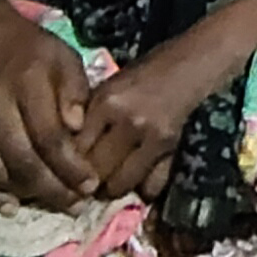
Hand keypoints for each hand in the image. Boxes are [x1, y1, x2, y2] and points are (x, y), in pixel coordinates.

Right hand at [0, 3, 97, 211]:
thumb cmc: (29, 49)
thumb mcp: (63, 56)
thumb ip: (75, 91)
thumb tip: (78, 129)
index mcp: (25, 84)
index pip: (49, 137)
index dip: (71, 167)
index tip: (91, 185)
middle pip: (23, 162)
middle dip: (54, 190)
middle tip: (77, 206)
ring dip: (27, 196)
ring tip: (53, 203)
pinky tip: (9, 207)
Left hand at [78, 42, 220, 201]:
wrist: (190, 66)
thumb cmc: (143, 74)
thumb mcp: (108, 88)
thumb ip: (87, 119)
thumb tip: (68, 157)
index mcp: (106, 102)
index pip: (75, 148)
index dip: (67, 163)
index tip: (66, 170)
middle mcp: (127, 121)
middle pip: (94, 170)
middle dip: (86, 181)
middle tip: (85, 183)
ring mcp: (152, 137)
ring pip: (119, 183)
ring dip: (110, 188)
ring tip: (108, 184)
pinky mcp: (170, 148)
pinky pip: (149, 185)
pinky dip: (141, 190)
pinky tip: (136, 182)